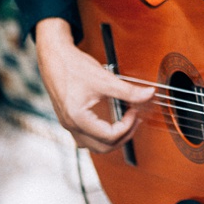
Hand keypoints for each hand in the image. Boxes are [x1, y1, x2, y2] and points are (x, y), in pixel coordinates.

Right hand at [33, 18, 154, 152]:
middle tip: (134, 120)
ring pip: (93, 146)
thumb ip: (128, 91)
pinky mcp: (69, 119)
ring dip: (112, 139)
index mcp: (78, 118)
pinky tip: (110, 121)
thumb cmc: (74, 66)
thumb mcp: (105, 79)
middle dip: (123, 136)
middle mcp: (71, 125)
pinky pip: (86, 137)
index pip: (110, 136)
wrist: (54, 56)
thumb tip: (150, 94)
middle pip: (103, 147)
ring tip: (125, 123)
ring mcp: (68, 124)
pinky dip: (101, 135)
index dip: (128, 126)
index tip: (135, 111)